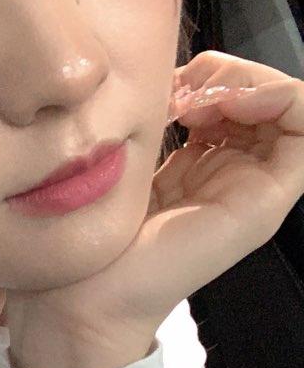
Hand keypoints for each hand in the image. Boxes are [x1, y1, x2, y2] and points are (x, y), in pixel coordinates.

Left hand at [6, 51, 303, 367]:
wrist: (84, 298)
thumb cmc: (90, 235)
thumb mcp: (123, 158)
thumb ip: (152, 119)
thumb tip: (168, 75)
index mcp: (204, 163)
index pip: (236, 92)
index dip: (212, 72)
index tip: (170, 84)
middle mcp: (235, 174)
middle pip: (264, 93)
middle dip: (228, 70)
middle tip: (183, 87)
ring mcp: (255, 189)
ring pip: (288, 102)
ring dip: (248, 78)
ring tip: (198, 96)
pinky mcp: (264, 202)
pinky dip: (276, 96)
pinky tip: (224, 103)